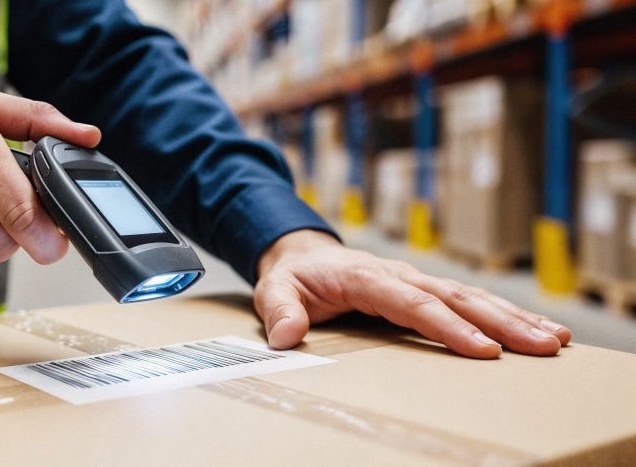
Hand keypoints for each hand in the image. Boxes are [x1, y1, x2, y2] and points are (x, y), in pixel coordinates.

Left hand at [253, 230, 571, 358]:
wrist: (300, 254)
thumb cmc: (292, 276)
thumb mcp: (274, 290)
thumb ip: (279, 311)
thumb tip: (285, 336)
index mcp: (366, 277)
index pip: (414, 304)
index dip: (449, 327)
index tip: (483, 350)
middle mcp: (399, 275)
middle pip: (457, 299)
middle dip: (502, 322)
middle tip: (543, 345)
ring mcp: (415, 280)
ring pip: (471, 297)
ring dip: (513, 317)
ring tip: (554, 339)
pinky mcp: (424, 289)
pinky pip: (468, 301)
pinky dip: (503, 313)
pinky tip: (533, 328)